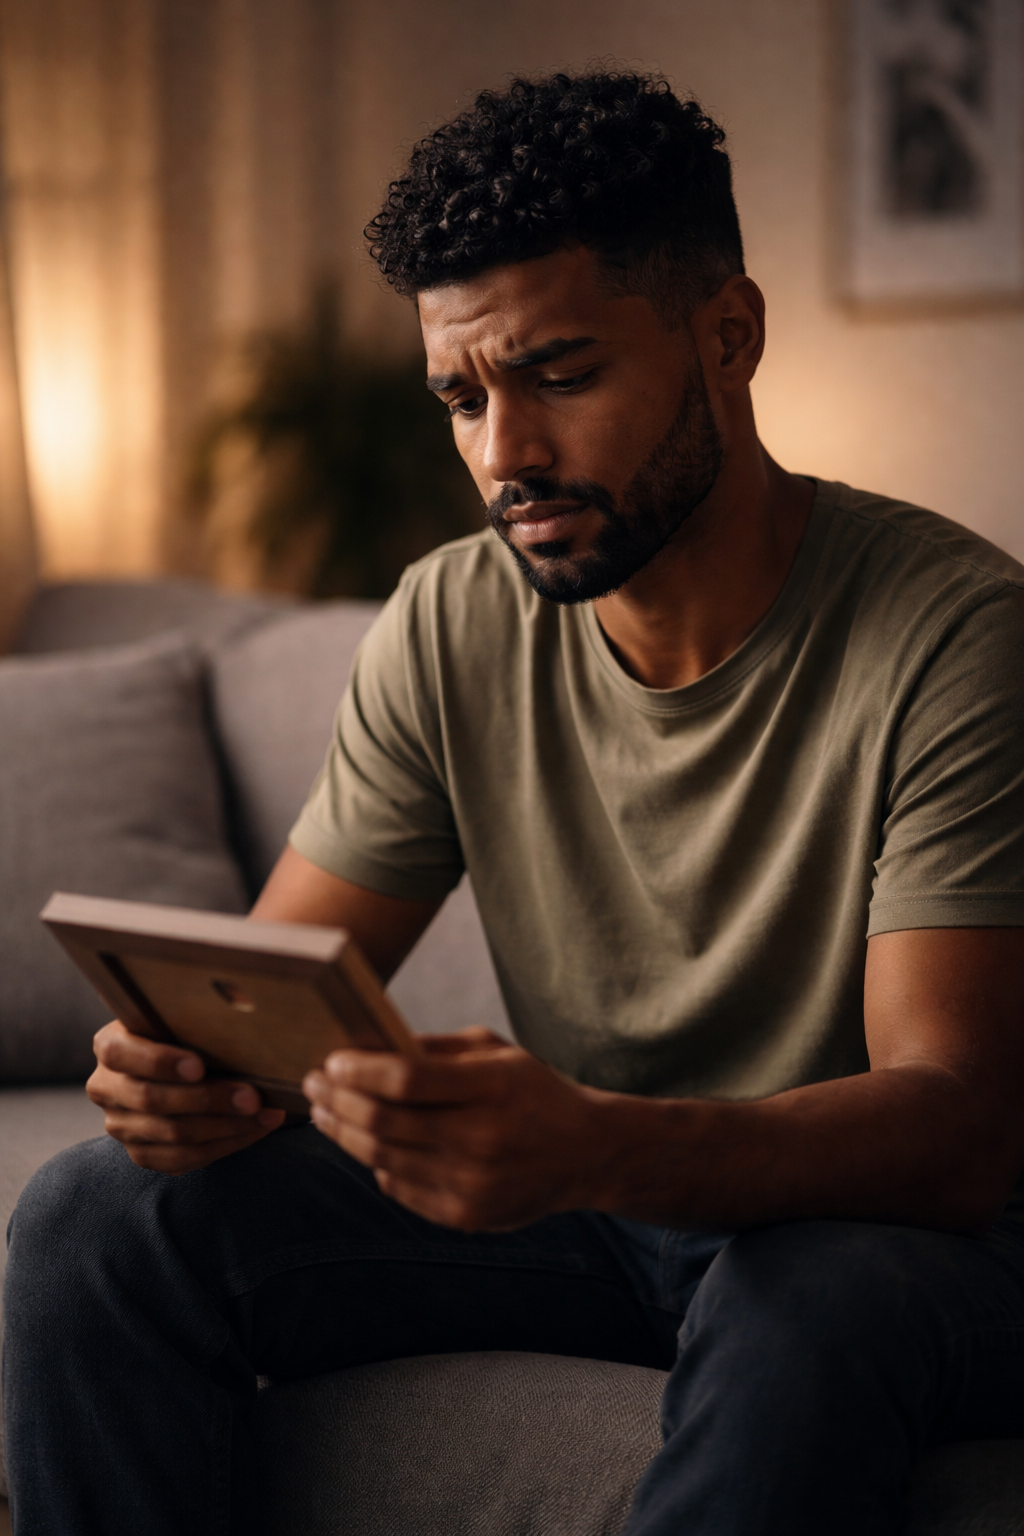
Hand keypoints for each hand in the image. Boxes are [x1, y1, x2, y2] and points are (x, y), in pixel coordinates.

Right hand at [87, 1019, 285, 1173]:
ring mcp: (122, 1126)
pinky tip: (255, 1129)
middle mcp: (107, 1088)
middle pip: (151, 1100)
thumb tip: (241, 1001)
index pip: (120, 1053)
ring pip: (172, 1134)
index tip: (199, 1066)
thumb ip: (200, 1015)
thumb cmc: (188, 1034)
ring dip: (226, 1126)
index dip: (159, 1061)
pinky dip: (225, 1144)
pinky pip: (184, 1158)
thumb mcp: (184, 1018)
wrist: (182, 1067)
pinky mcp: (143, 1153)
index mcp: (110, 1046)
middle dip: (208, 1099)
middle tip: (252, 1096)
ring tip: (264, 1113)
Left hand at [302, 1027, 614, 1230]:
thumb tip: (369, 1047)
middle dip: (338, 1101)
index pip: (406, 1080)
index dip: (360, 1072)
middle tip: (313, 1083)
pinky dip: (376, 1162)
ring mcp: (472, 1183)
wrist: (584, 1154)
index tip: (332, 1061)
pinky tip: (364, 1143)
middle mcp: (481, 1138)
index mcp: (492, 1087)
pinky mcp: (465, 1215)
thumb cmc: (532, 1091)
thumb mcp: (496, 1052)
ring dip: (344, 1133)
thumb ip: (436, 1049)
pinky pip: (399, 1187)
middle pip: (385, 1123)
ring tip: (325, 1113)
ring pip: (383, 1158)